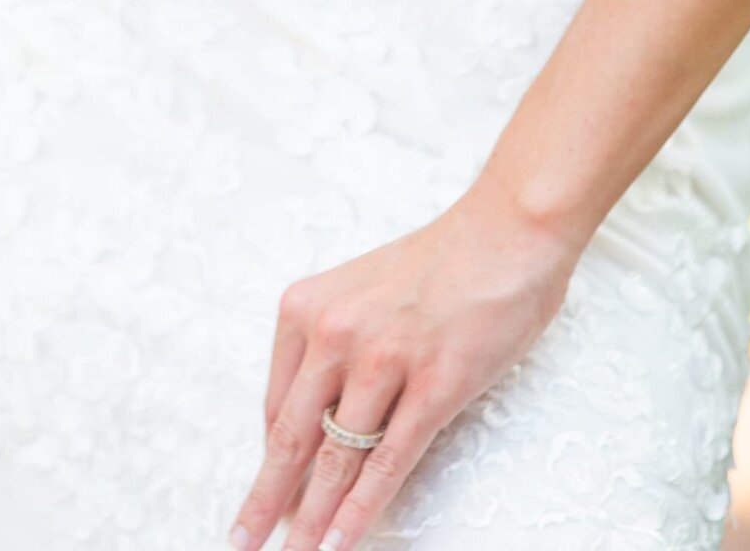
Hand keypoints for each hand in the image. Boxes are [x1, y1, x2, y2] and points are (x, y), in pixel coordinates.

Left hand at [228, 180, 577, 550]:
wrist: (504, 230)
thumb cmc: (439, 261)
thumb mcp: (361, 292)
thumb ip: (336, 348)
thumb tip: (321, 418)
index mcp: (307, 308)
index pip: (278, 403)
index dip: (272, 460)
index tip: (266, 497)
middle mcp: (334, 333)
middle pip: (293, 437)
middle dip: (268, 499)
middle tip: (244, 540)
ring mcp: (383, 360)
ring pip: (336, 458)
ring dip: (312, 519)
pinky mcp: (433, 385)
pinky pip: (388, 462)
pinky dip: (362, 510)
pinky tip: (342, 541)